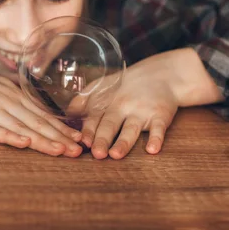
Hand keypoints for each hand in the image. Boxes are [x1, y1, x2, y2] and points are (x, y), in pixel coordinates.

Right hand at [0, 59, 83, 156]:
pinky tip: (23, 143)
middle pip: (36, 121)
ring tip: (59, 151)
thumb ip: (15, 96)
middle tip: (77, 151)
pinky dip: (9, 136)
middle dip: (58, 137)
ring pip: (20, 126)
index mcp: (13, 94)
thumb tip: (35, 106)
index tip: (79, 139)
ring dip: (41, 139)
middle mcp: (6, 100)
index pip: (42, 113)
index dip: (61, 127)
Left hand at [75, 48, 222, 159]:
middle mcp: (123, 106)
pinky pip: (159, 128)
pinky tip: (152, 150)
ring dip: (124, 142)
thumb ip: (84, 100)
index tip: (82, 142)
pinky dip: (156, 139)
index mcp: (107, 102)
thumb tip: (66, 114)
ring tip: (116, 155)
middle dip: (102, 139)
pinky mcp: (161, 115)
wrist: (162, 74)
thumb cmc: (126, 86)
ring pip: (131, 129)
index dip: (88, 130)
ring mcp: (142, 111)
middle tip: (96, 154)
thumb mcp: (104, 87)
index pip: (95, 117)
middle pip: (110, 124)